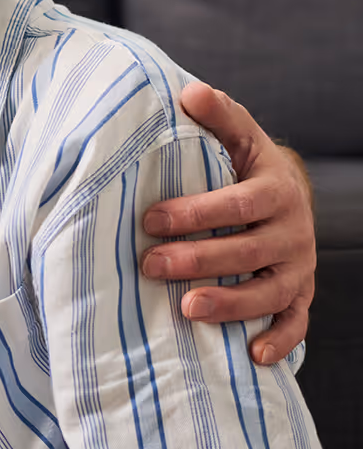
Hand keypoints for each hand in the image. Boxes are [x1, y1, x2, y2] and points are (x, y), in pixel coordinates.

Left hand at [141, 82, 315, 364]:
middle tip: (150, 264)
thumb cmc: (245, 163)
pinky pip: (295, 322)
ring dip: (231, 304)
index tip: (150, 219)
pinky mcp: (299, 294)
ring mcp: (297, 266)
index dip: (195, 213)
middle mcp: (292, 231)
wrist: (284, 194)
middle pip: (247, 251)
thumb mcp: (237, 134)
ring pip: (269, 292)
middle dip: (198, 259)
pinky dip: (280, 341)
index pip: (236, 203)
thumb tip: (189, 92)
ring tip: (187, 308)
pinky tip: (252, 355)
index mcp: (275, 190)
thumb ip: (217, 114)